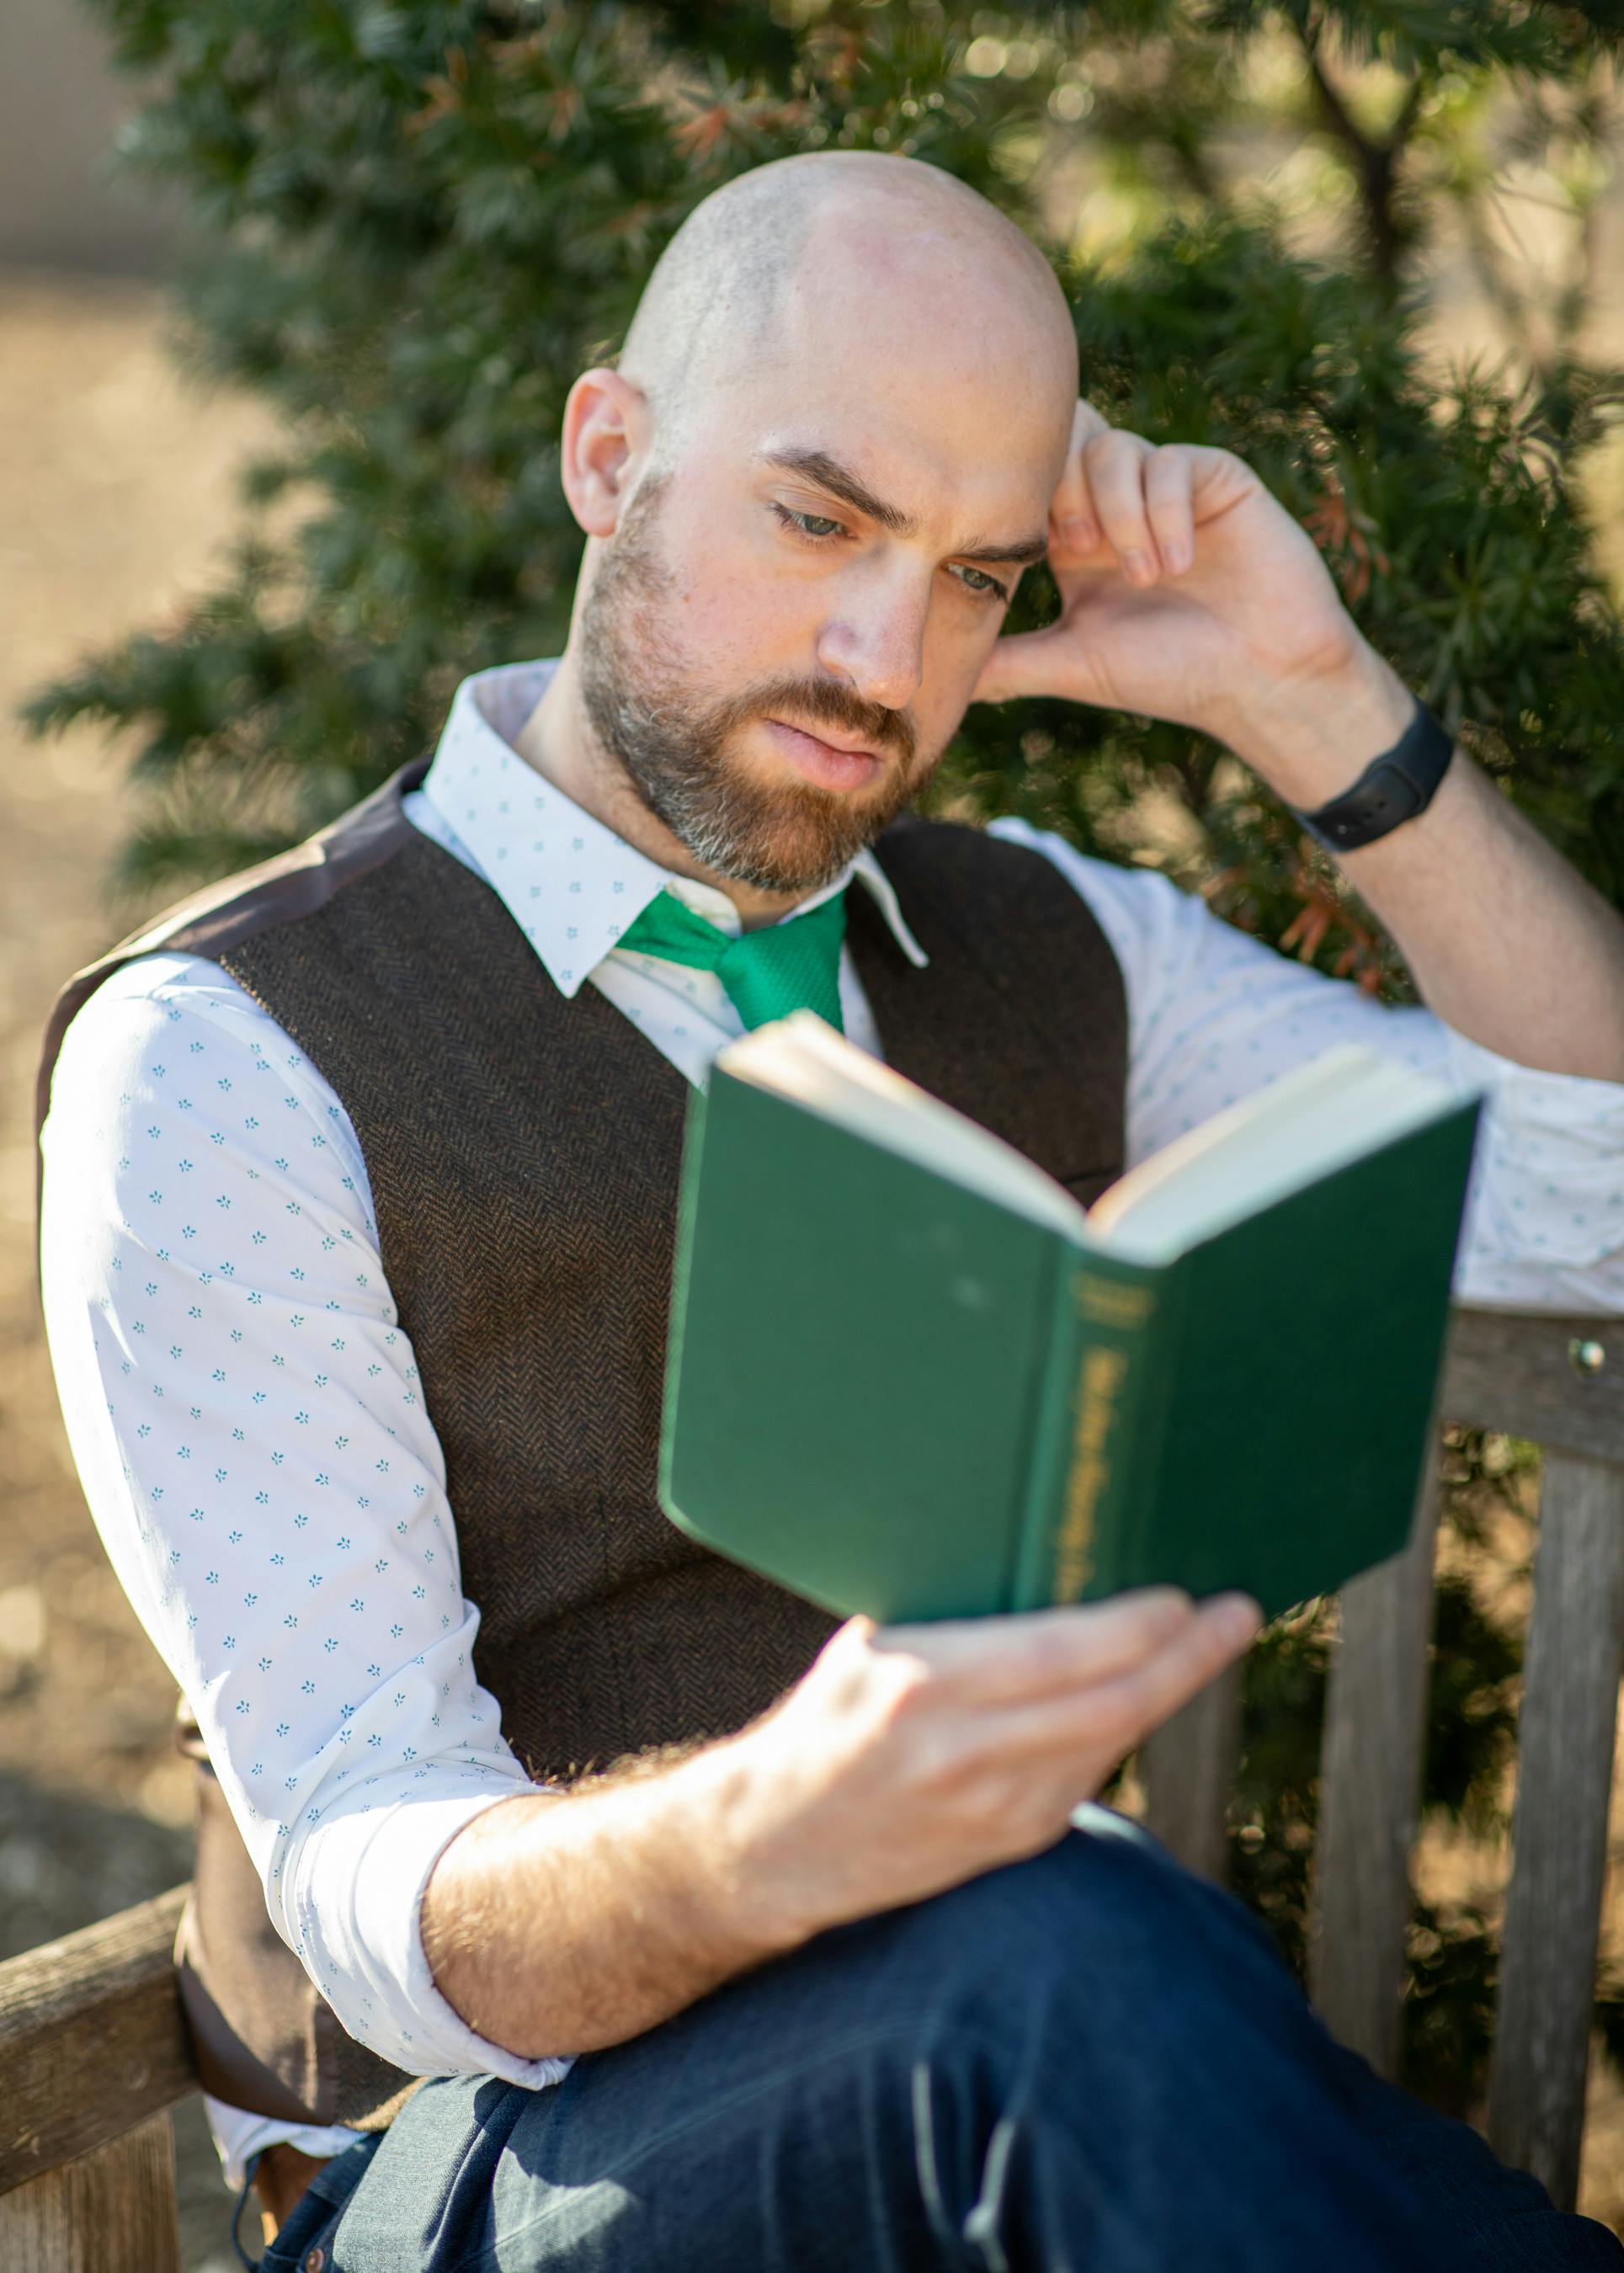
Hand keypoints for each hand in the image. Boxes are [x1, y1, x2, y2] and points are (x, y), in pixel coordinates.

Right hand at [724, 1586, 1260, 1946]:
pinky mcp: (1011, 1844)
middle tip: (1238, 1613)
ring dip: (1170, 1690)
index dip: (1140, 1627)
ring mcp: (994, 1811)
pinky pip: (1090, 1773)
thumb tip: (1054, 1556)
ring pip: (1115, 1742)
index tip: (1185, 1594)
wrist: (773, 1844)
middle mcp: (966, 1754)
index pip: (1063, 1655)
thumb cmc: (828, 1718)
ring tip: (1208, 1641)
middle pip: (1117, 1706)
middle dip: (1190, 1658)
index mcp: (923, 1685)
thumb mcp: (872, 1647)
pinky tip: (1147, 1691)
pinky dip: (1125, 1727)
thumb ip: (959, 1619)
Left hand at [973, 402, 1412, 805]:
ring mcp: (1167, 487)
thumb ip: (1005, 662)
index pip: (1028, 483)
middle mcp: (1117, 504)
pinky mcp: (1217, 478)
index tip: (1033, 554)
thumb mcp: (1071, 667)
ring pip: (1113, 448)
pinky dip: (1165, 513)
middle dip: (1059, 492)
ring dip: (1117, 512)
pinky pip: (1171, 462)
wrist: (1263, 681)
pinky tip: (1179, 564)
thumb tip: (931, 677)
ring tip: (1143, 576)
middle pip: (1062, 445)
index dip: (1019, 502)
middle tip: (1077, 552)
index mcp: (1075, 539)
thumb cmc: (1170, 676)